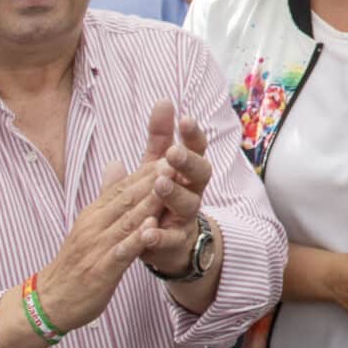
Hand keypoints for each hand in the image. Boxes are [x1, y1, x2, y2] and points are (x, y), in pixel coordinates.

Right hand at [35, 161, 163, 331]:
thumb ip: (106, 196)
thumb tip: (116, 162)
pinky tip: (153, 229)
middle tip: (177, 158)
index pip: (122, 187)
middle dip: (152, 178)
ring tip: (170, 183)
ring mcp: (97, 247)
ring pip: (127, 220)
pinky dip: (137, 240)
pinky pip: (121, 252)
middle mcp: (94, 226)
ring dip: (149, 201)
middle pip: (127, 198)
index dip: (146, 169)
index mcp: (94, 214)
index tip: (170, 151)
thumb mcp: (90, 224)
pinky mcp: (101, 269)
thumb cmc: (76, 262)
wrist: (50, 300)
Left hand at [137, 102, 213, 274]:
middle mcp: (193, 191)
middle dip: (188, 162)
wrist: (169, 245)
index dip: (193, 135)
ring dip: (174, 193)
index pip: (196, 149)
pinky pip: (170, 238)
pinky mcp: (175, 242)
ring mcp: (186, 218)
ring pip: (188, 203)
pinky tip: (147, 230)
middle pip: (201, 172)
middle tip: (173, 153)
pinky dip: (158, 235)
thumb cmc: (163, 199)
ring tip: (160, 184)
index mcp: (187, 172)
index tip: (185, 119)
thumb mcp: (157, 167)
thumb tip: (163, 102)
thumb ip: (159, 138)